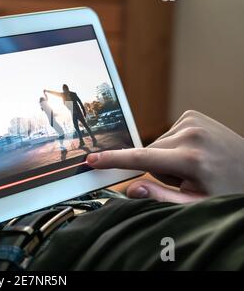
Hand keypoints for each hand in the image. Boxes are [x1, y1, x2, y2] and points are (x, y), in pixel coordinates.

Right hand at [87, 110, 243, 202]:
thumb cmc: (228, 190)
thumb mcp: (197, 204)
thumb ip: (161, 198)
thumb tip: (131, 188)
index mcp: (192, 159)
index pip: (142, 159)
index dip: (113, 160)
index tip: (92, 160)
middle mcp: (191, 134)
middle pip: (148, 154)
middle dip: (158, 170)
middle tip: (184, 180)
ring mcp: (192, 121)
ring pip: (156, 145)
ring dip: (165, 158)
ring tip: (192, 166)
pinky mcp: (192, 115)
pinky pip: (165, 135)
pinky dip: (172, 147)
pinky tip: (192, 153)